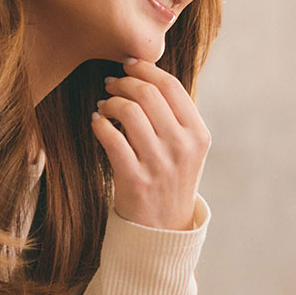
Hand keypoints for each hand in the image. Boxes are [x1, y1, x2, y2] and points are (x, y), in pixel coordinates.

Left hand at [90, 59, 209, 229]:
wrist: (163, 229)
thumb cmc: (170, 179)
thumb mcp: (187, 148)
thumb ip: (175, 116)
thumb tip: (145, 75)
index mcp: (198, 134)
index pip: (171, 87)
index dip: (145, 70)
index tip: (129, 65)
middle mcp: (182, 147)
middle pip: (148, 94)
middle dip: (124, 83)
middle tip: (111, 84)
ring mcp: (159, 164)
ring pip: (129, 112)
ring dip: (110, 102)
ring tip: (104, 106)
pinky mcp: (135, 179)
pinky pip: (112, 138)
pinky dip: (100, 124)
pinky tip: (97, 122)